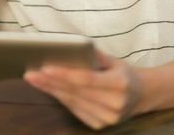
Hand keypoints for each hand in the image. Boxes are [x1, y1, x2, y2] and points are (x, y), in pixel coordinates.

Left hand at [24, 50, 142, 129]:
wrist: (141, 95)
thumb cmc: (123, 73)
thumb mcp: (113, 60)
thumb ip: (93, 55)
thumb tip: (71, 47)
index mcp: (119, 84)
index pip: (86, 79)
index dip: (64, 74)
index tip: (45, 67)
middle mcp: (114, 104)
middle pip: (75, 92)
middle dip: (51, 82)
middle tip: (31, 73)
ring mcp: (107, 118)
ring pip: (72, 102)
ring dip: (51, 91)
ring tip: (35, 80)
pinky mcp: (100, 125)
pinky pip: (75, 110)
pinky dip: (61, 99)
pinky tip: (49, 89)